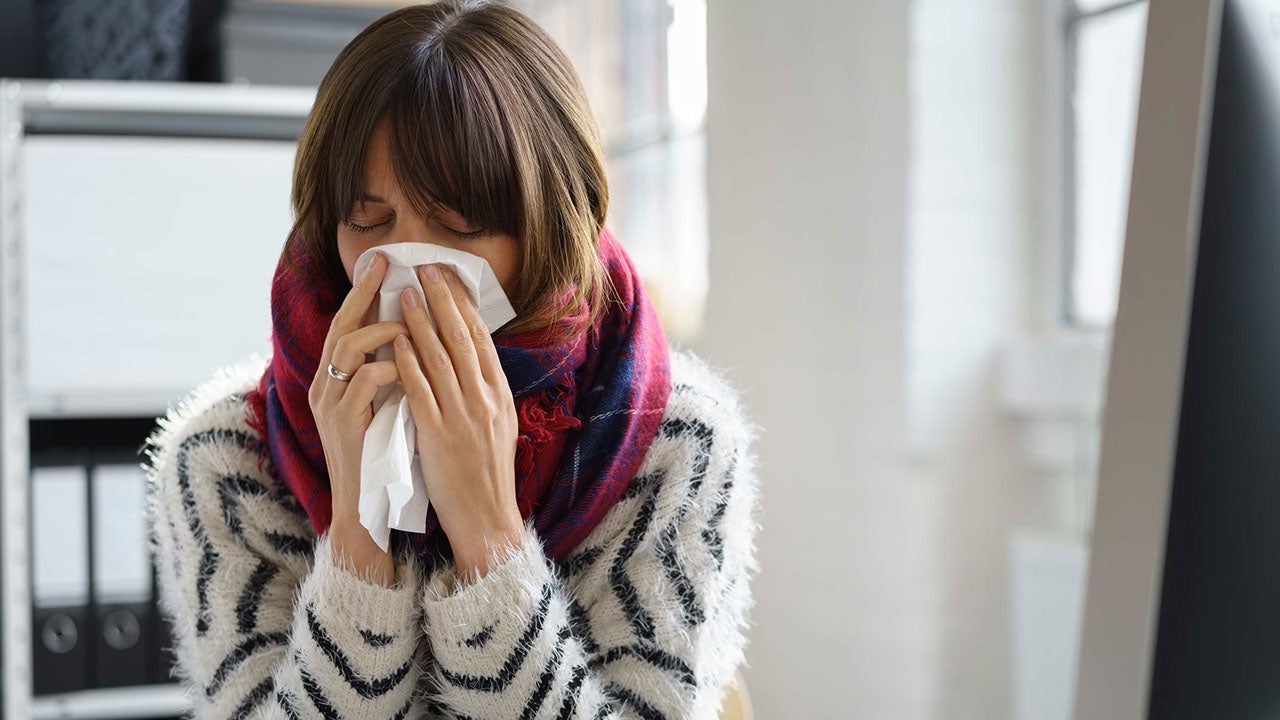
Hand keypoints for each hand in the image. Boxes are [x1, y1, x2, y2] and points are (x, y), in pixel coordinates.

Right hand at [308, 251, 410, 574]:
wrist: (367, 511)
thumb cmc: (384, 458)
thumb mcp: (385, 408)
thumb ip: (389, 376)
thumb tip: (414, 336)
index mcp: (335, 382)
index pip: (347, 326)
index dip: (362, 293)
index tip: (381, 262)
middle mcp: (324, 388)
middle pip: (340, 326)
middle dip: (362, 292)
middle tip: (384, 263)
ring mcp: (329, 405)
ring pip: (348, 349)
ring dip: (382, 330)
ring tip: (408, 320)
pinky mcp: (342, 424)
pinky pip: (364, 382)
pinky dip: (390, 368)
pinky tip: (409, 367)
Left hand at [393, 263, 523, 579]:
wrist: (488, 519)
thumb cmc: (487, 476)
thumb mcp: (499, 426)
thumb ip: (485, 392)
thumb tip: (472, 360)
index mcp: (500, 395)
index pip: (481, 339)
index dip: (464, 304)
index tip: (449, 277)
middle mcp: (485, 399)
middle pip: (462, 338)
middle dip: (442, 299)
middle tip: (426, 268)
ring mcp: (462, 415)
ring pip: (440, 357)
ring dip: (421, 321)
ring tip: (405, 292)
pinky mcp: (438, 434)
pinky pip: (421, 391)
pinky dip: (408, 362)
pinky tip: (396, 341)